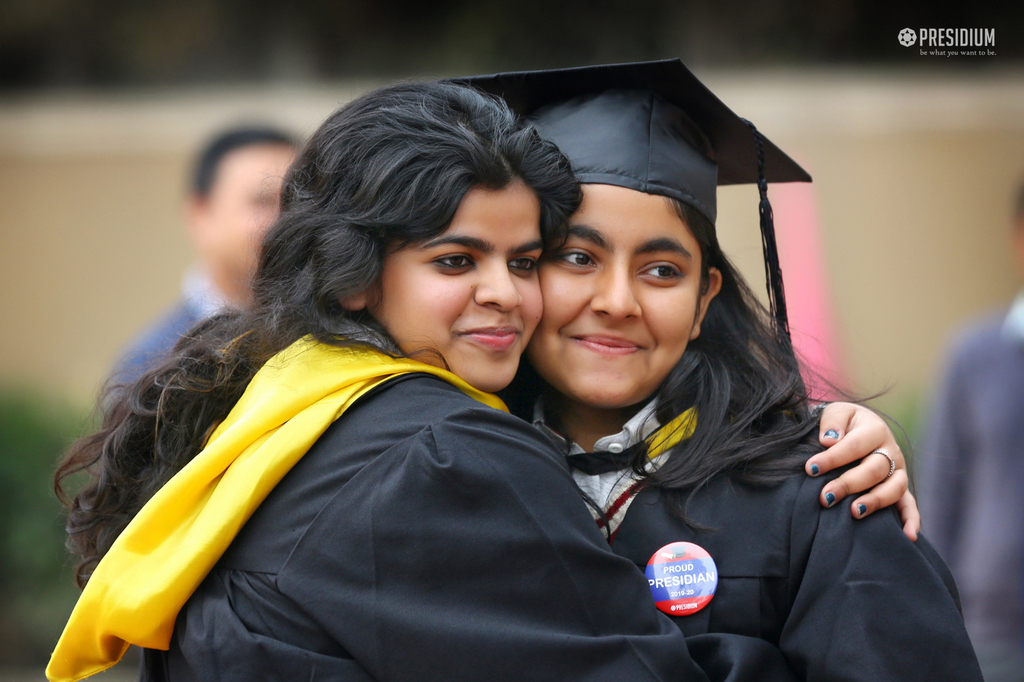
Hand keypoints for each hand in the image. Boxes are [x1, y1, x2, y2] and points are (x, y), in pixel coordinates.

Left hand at [805, 402, 919, 540]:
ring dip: (875, 501)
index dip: (832, 458)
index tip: (810, 469)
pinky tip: (908, 535)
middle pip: (874, 469)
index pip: (854, 445)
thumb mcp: (835, 412)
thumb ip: (832, 421)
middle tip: (825, 497)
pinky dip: (912, 520)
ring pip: (894, 488)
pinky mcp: (900, 487)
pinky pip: (910, 505)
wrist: (854, 426)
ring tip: (854, 512)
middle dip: (849, 484)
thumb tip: (829, 440)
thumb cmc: (841, 422)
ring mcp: (898, 471)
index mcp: (875, 429)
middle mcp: (891, 451)